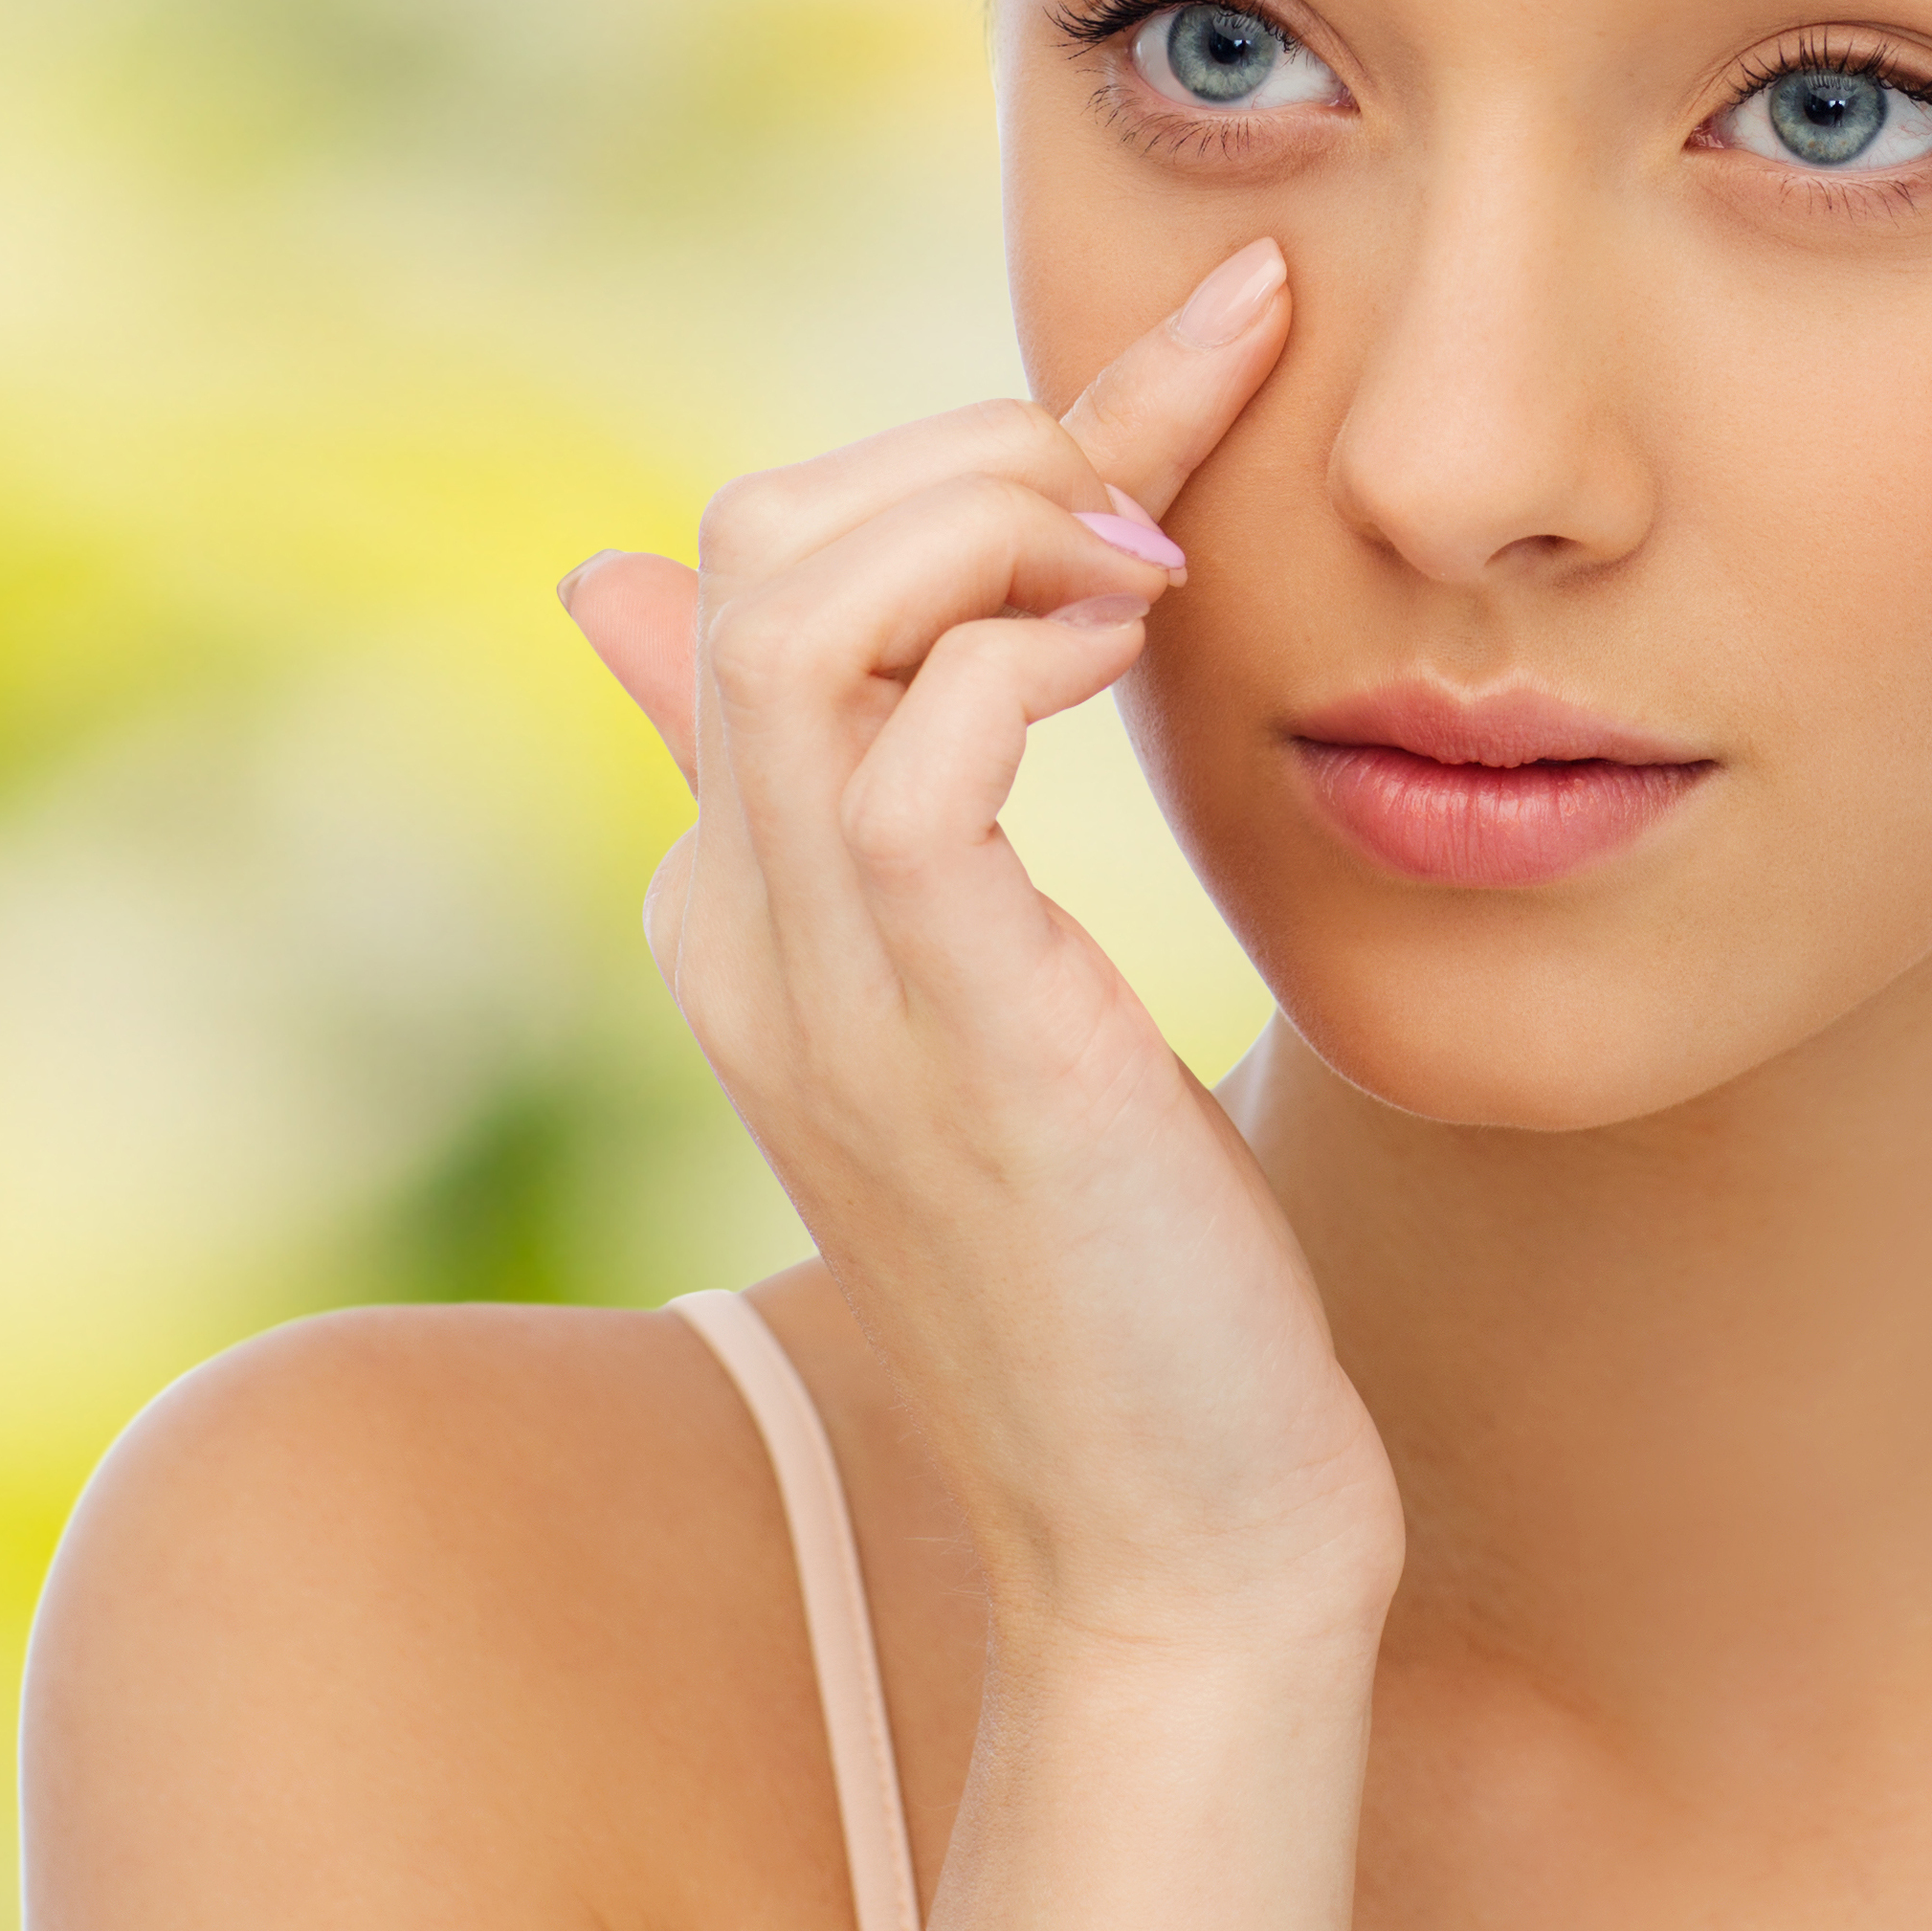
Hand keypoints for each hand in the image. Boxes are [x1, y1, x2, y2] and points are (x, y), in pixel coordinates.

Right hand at [561, 238, 1399, 1659]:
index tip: (1193, 379)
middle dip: (973, 444)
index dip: (966, 446)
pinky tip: (1146, 666)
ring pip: (803, 604)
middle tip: (1162, 503)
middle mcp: (739, 924)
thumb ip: (901, 818)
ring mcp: (821, 979)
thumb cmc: (1128, 1272)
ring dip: (1000, 515)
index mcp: (738, 905)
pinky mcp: (951, 1027)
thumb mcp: (993, 1008)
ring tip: (1153, 573)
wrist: (1176, 1551)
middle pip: (753, 538)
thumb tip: (840, 670)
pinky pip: (916, 746)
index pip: (764, 561)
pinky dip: (1033, 647)